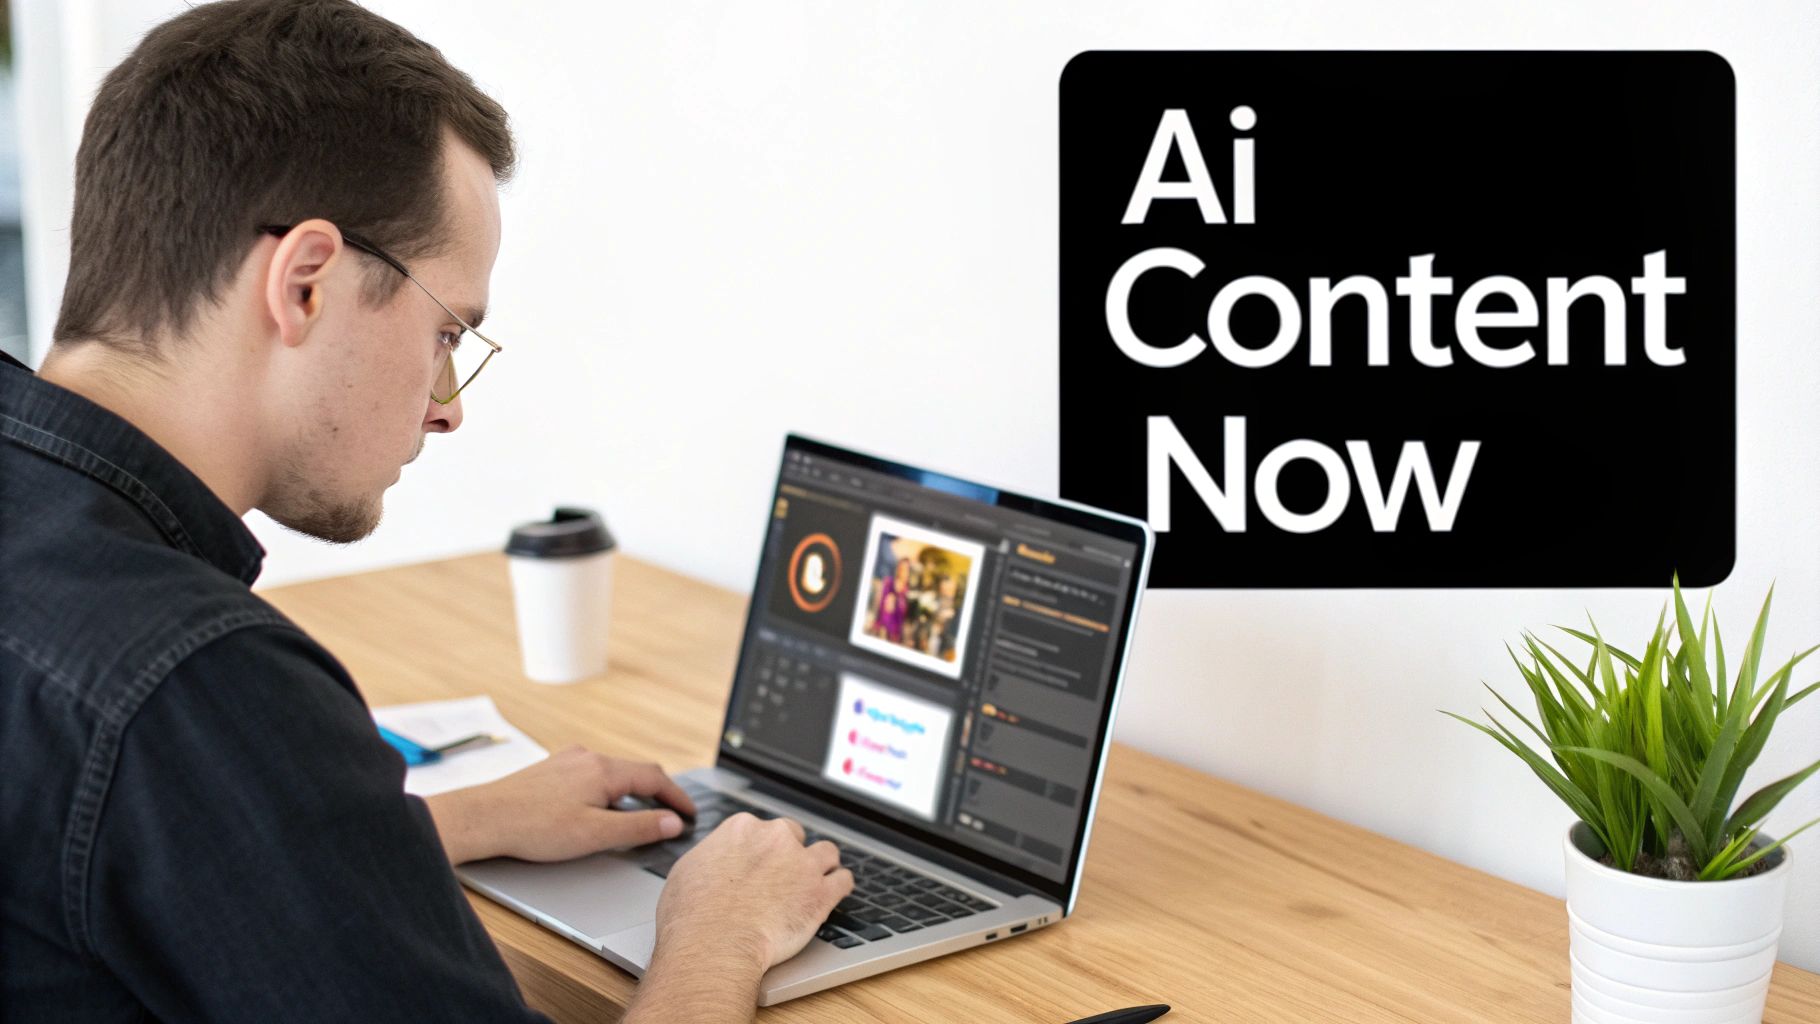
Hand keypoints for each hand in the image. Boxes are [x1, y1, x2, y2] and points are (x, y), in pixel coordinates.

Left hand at [423, 746, 694, 863]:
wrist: (482, 819)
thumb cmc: (532, 828)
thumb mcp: (594, 834)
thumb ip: (638, 828)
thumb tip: (672, 823)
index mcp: (603, 769)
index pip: (655, 777)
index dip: (677, 797)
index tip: (690, 814)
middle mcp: (587, 757)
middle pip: (635, 771)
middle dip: (657, 793)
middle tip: (671, 815)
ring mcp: (567, 761)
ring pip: (612, 773)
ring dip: (631, 792)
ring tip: (638, 817)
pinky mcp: (550, 770)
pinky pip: (591, 775)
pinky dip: (608, 791)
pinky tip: (597, 810)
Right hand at [624, 814, 852, 1022]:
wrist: (714, 944)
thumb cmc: (692, 916)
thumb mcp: (687, 872)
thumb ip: (710, 857)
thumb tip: (713, 860)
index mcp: (742, 829)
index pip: (763, 829)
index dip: (763, 849)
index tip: (763, 863)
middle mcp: (775, 838)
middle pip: (794, 836)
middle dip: (791, 854)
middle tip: (785, 876)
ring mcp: (802, 863)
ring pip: (826, 852)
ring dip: (822, 865)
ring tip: (817, 879)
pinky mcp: (821, 892)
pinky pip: (844, 880)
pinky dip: (840, 886)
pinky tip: (836, 892)